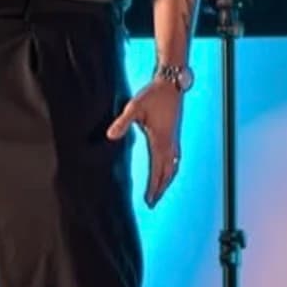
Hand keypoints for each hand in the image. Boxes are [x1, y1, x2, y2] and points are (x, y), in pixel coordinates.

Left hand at [108, 78, 185, 207]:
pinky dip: (172, 169)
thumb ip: (122, 122)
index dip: (153, 186)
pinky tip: (168, 170)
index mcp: (160, 140)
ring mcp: (174, 138)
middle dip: (161, 188)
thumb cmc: (153, 94)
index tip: (149, 200)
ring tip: (160, 191)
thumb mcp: (134, 107)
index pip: (157, 170)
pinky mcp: (175, 133)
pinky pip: (176, 157)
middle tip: (153, 202)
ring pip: (174, 166)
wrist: (172, 83)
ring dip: (167, 180)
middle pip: (168, 172)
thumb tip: (110, 136)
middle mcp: (170, 142)